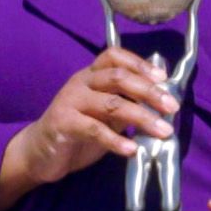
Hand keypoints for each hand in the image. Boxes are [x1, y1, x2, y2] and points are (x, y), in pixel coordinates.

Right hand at [0, 48, 176, 210]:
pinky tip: (132, 150)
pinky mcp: (62, 123)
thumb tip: (162, 104)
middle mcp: (80, 83)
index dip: (140, 64)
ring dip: (141, 117)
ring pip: (111, 103)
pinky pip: (94, 129)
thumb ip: (127, 106)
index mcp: (91, 76)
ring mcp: (70, 101)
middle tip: (171, 106)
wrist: (39, 153)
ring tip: (163, 131)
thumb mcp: (106, 117)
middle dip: (149, 90)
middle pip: (117, 77)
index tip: (163, 78)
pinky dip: (116, 140)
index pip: (114, 57)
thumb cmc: (77, 133)